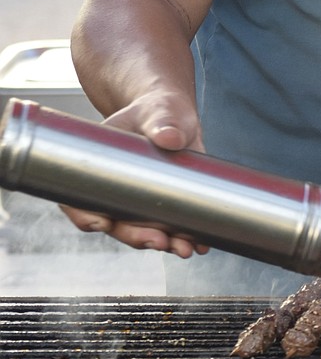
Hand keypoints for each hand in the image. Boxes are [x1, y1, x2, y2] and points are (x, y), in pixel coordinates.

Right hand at [61, 92, 209, 258]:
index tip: (103, 223)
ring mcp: (141, 201)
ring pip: (144, 231)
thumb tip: (169, 137)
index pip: (80, 199)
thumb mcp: (157, 110)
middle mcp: (116, 191)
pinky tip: (201, 244)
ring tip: (186, 248)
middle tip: (160, 241)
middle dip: (137, 237)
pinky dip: (185, 238)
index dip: (86, 215)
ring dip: (164, 244)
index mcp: (100, 168)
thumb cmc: (157, 110)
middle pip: (117, 224)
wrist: (176, 116)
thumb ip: (162, 121)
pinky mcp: (166, 204)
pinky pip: (170, 228)